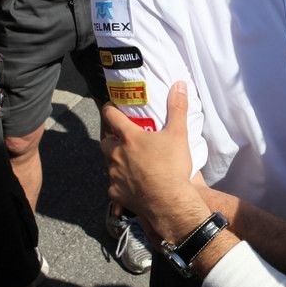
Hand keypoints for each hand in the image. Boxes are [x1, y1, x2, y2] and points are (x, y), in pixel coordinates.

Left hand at [100, 82, 208, 240]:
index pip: (111, 116)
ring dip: (116, 163)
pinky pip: (114, 187)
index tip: (110, 107)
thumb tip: (180, 85)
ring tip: (131, 165)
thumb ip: (177, 108)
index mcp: (129, 138)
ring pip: (109, 165)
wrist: (168, 201)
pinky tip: (132, 187)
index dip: (109, 109)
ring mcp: (114, 175)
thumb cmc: (172, 166)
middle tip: (123, 141)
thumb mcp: (178, 134)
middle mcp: (117, 154)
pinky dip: (120, 185)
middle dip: (111, 140)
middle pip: (105, 142)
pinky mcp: (116, 193)